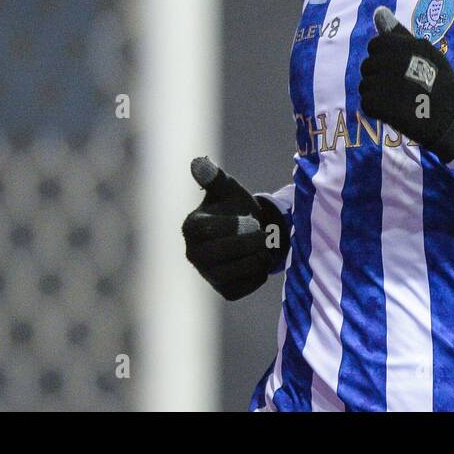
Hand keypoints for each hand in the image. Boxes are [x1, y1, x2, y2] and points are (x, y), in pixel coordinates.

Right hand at [181, 157, 288, 300]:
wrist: (252, 233)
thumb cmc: (236, 207)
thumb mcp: (228, 190)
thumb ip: (214, 178)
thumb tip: (198, 162)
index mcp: (191, 228)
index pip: (219, 230)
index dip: (241, 225)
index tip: (249, 219)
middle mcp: (193, 254)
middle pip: (231, 251)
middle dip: (255, 240)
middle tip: (261, 233)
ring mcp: (208, 275)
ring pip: (244, 268)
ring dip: (261, 254)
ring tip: (259, 245)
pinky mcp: (225, 291)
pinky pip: (252, 282)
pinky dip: (262, 270)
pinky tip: (255, 260)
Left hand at [358, 6, 453, 161]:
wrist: (451, 116)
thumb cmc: (439, 81)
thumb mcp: (424, 51)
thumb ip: (398, 33)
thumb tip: (378, 11)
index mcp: (400, 44)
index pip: (375, 45)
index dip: (384, 58)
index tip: (399, 70)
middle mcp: (388, 60)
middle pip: (368, 65)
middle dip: (380, 76)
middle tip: (401, 87)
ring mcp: (381, 82)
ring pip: (365, 84)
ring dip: (378, 93)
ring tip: (400, 100)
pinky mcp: (375, 103)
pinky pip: (366, 102)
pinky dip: (378, 109)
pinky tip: (395, 111)